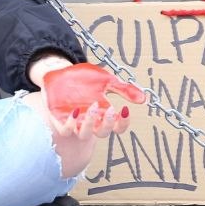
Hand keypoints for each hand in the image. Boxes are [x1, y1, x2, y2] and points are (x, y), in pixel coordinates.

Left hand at [27, 63, 146, 176]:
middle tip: (110, 109)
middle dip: (107, 123)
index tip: (125, 110)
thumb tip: (144, 98)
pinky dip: (70, 124)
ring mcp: (76, 121)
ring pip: (84, 134)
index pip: (118, 127)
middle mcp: (91, 121)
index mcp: (104, 113)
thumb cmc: (85, 78)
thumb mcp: (107, 80)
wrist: (61, 71)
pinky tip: (75, 111)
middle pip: (102, 133)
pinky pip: (66, 130)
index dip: (123, 123)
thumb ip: (124, 89)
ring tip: (93, 107)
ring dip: (90, 124)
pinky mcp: (60, 119)